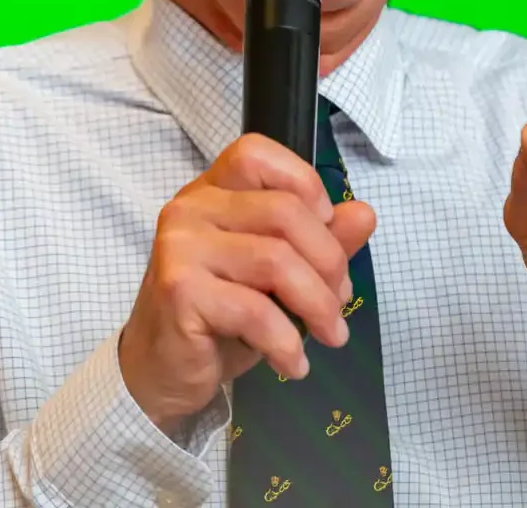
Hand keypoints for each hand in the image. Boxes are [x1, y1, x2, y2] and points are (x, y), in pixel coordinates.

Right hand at [119, 134, 375, 431]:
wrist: (161, 372)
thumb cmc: (218, 318)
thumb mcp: (276, 277)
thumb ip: (319, 241)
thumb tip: (364, 214)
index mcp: (212, 193)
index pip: (256, 154)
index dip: (304, 184)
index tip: (328, 229)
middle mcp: (190, 208)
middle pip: (283, 211)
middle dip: (329, 261)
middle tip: (340, 303)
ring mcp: (181, 246)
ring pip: (276, 260)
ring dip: (317, 305)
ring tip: (330, 335)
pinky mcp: (180, 290)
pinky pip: (254, 310)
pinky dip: (287, 342)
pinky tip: (293, 364)